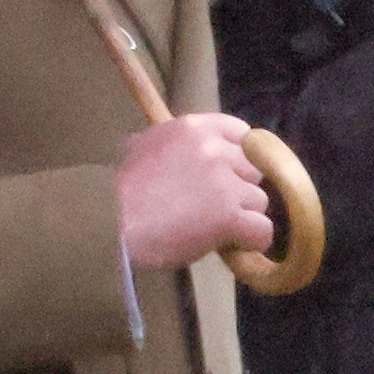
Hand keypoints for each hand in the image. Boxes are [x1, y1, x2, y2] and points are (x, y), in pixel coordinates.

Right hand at [117, 111, 278, 269]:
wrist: (111, 223)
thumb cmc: (118, 192)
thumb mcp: (138, 148)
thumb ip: (163, 143)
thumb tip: (158, 144)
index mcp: (193, 128)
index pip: (241, 133)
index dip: (240, 157)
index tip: (230, 175)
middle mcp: (214, 149)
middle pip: (254, 169)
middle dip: (240, 189)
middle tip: (216, 207)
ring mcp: (224, 182)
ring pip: (260, 201)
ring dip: (243, 218)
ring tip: (215, 229)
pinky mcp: (230, 215)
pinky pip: (262, 230)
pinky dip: (250, 241)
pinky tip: (231, 245)